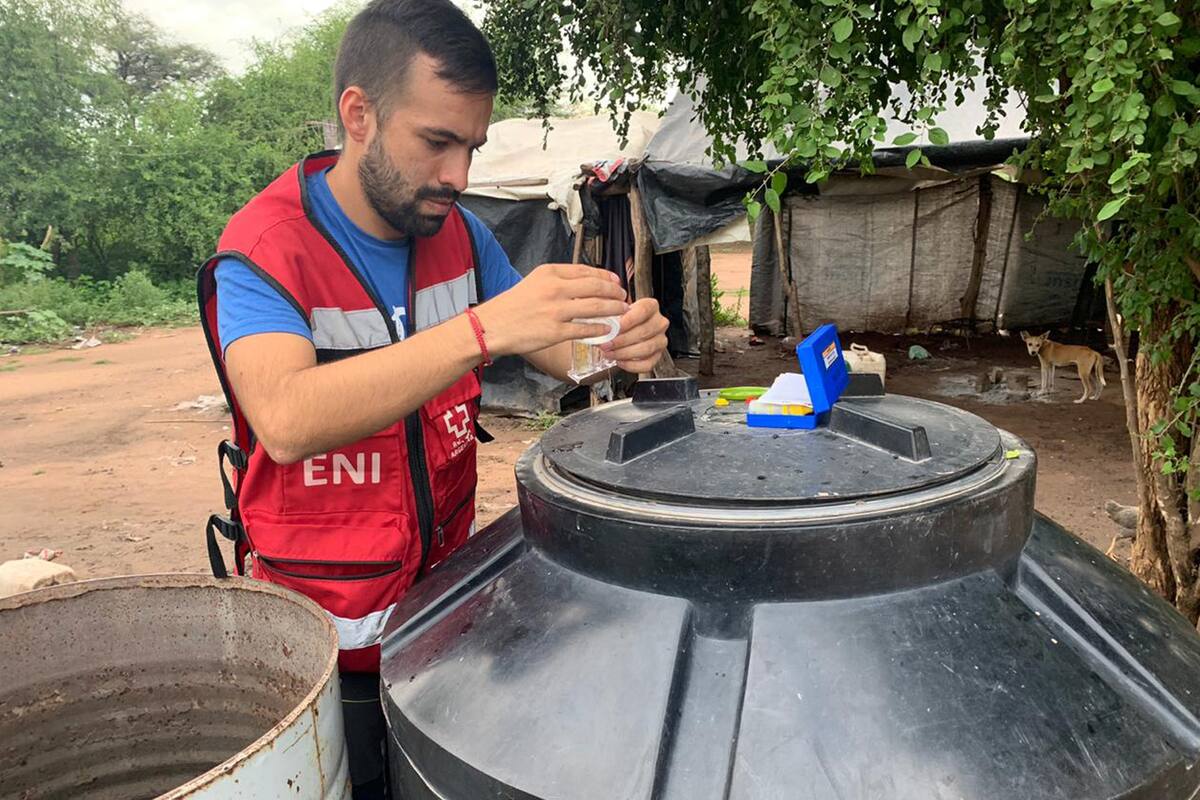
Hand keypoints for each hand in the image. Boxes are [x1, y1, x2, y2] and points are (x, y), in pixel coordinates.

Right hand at [473, 264, 628, 356]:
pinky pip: (586, 329)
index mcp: (549, 273)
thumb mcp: (534, 282)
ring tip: (622, 312)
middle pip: (595, 287)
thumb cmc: (512, 306)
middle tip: (623, 297)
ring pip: (595, 307)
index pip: (586, 271)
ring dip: (613, 310)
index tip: (616, 281)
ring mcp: (556, 311)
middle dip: (614, 292)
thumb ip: (558, 280)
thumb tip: (586, 283)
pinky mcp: (555, 332)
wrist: (491, 326)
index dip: (606, 276)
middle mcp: (554, 289)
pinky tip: (608, 329)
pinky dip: (601, 329)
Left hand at [602, 298, 668, 373]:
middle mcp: (659, 322)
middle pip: (644, 332)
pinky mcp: (657, 356)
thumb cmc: (621, 320)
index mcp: (651, 306)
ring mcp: (660, 340)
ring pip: (646, 348)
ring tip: (610, 353)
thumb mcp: (615, 313)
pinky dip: (631, 365)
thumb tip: (601, 326)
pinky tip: (619, 361)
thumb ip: (611, 317)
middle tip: (606, 344)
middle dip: (622, 340)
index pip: (643, 310)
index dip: (629, 320)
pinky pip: (647, 364)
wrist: (626, 330)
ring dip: (624, 353)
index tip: (614, 327)